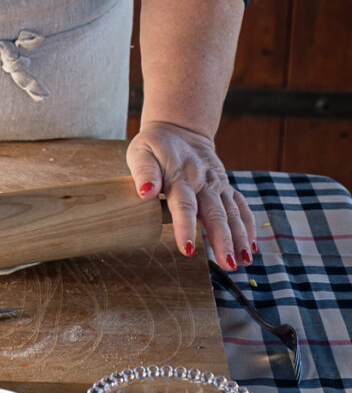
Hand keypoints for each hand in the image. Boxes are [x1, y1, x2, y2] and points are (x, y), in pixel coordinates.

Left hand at [126, 121, 256, 268]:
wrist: (179, 129)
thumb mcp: (141, 152)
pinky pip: (241, 206)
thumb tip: (145, 193)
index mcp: (179, 176)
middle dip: (222, 239)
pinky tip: (251, 246)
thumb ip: (144, 172)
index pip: (184, 204)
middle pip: (215, 213)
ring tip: (244, 261)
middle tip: (228, 263)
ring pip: (232, 212)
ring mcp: (217, 185)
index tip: (187, 249)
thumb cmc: (156, 146)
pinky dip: (248, 226)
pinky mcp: (225, 187)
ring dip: (239, 237)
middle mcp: (203, 181)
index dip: (186, 227)